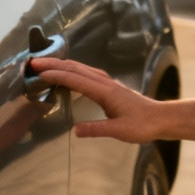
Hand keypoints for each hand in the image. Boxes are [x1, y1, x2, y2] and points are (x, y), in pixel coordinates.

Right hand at [27, 58, 169, 141]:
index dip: (56, 75)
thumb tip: (75, 130)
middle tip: (34, 63)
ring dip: (61, 65)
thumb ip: (96, 129)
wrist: (160, 118)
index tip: (39, 73)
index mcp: (104, 91)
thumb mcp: (119, 130)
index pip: (75, 79)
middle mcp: (104, 83)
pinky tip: (68, 72)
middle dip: (53, 64)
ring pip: (80, 68)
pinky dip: (72, 69)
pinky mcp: (109, 86)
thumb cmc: (142, 125)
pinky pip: (86, 72)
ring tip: (44, 64)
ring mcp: (107, 82)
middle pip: (75, 68)